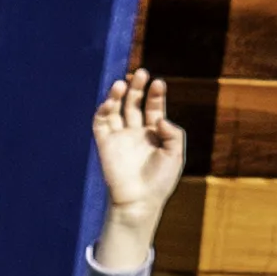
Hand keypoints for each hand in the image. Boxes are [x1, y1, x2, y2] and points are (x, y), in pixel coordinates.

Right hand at [91, 67, 189, 248]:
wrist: (139, 202)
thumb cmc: (160, 181)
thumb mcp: (175, 156)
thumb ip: (173, 134)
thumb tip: (161, 119)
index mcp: (154, 133)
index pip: (153, 107)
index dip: (155, 94)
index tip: (158, 83)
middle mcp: (136, 131)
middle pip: (134, 102)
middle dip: (137, 88)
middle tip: (140, 73)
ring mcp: (119, 136)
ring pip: (116, 109)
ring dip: (118, 95)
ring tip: (123, 83)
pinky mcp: (105, 144)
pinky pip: (101, 123)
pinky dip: (104, 110)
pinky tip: (111, 102)